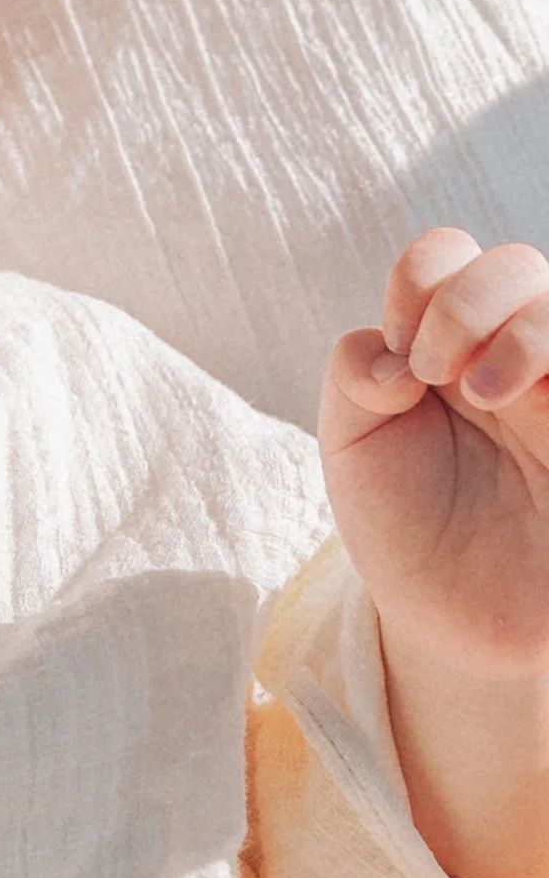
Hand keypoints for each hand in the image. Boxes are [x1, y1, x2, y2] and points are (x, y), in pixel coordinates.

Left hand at [322, 232, 548, 679]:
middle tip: (434, 372)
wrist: (453, 621)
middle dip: (467, 302)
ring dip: (524, 329)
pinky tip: (524, 401)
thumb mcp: (352, 446)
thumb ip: (353, 376)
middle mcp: (513, 354)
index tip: (401, 359)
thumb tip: (392, 352)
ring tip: (482, 392)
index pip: (446, 256)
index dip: (421, 285)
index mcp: (448, 342)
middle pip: (516, 265)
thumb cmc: (404, 522)